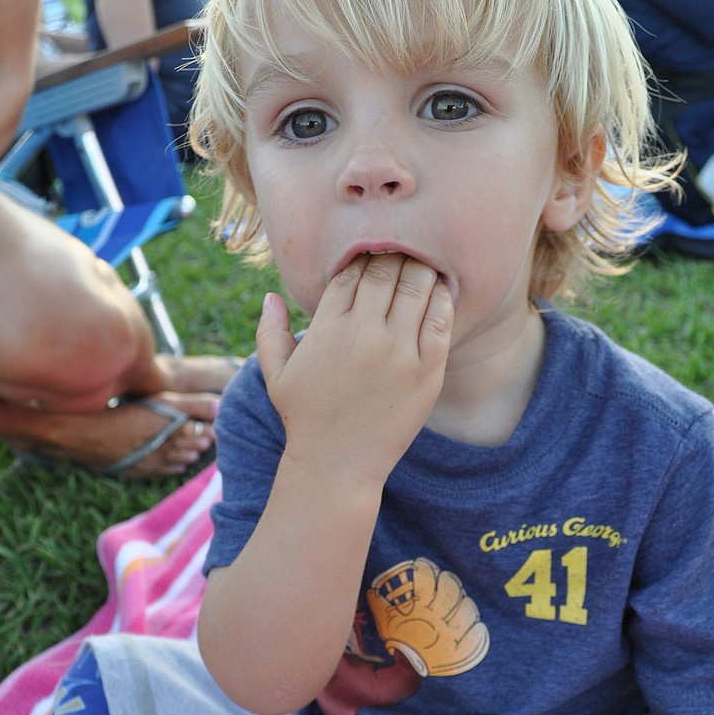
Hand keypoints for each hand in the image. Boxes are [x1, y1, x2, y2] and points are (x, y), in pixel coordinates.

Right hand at [256, 256, 452, 487]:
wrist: (337, 465)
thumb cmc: (306, 419)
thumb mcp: (276, 375)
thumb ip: (270, 332)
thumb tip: (272, 295)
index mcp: (327, 328)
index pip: (351, 271)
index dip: (363, 256)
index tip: (373, 253)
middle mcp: (363, 333)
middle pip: (385, 270)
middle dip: (395, 253)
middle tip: (405, 249)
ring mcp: (397, 351)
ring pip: (416, 287)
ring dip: (422, 269)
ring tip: (425, 265)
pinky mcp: (426, 371)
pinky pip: (440, 321)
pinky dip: (443, 299)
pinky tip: (442, 292)